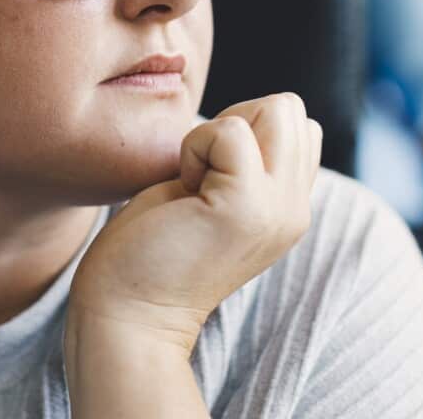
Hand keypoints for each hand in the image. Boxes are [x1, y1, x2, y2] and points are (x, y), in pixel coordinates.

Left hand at [67, 93, 322, 354]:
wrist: (126, 314)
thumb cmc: (149, 247)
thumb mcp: (211, 194)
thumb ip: (241, 161)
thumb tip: (245, 113)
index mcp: (288, 206)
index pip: (296, 124)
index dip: (243, 128)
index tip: (206, 174)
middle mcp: (295, 209)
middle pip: (289, 107)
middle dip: (234, 121)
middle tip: (197, 176)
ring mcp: (277, 209)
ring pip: (276, 109)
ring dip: (215, 133)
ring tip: (191, 184)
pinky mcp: (245, 207)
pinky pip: (229, 131)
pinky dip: (194, 146)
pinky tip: (181, 190)